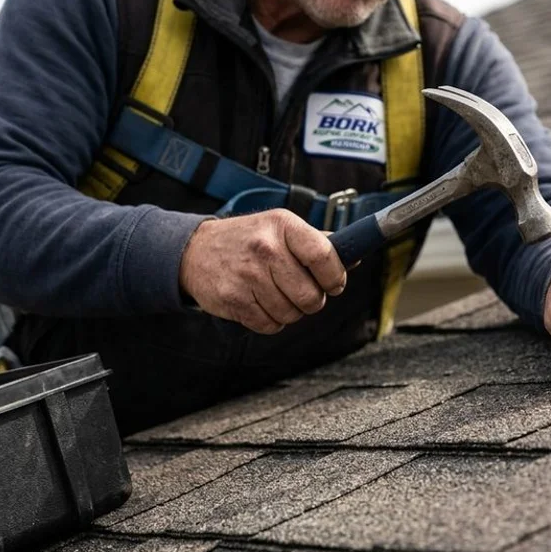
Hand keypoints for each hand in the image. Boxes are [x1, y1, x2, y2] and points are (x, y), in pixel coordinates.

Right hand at [179, 210, 346, 333]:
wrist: (195, 250)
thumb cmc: (248, 240)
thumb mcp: (281, 228)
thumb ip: (317, 242)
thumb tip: (355, 256)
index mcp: (283, 226)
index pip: (323, 256)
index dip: (335, 277)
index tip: (334, 284)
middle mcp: (266, 248)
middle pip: (310, 295)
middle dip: (312, 301)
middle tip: (302, 293)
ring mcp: (248, 275)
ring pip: (291, 314)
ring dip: (290, 312)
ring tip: (277, 295)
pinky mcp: (234, 299)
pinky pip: (270, 325)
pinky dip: (271, 321)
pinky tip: (261, 303)